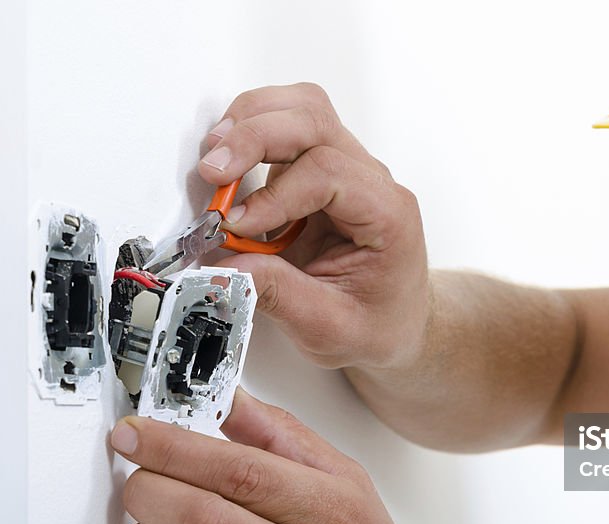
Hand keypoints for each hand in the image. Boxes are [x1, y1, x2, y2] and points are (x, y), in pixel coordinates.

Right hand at [197, 83, 429, 370]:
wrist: (395, 324)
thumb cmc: (376, 325)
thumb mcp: (330, 328)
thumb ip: (279, 296)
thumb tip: (223, 267)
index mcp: (387, 215)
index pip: (329, 173)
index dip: (275, 194)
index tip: (237, 226)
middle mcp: (372, 181)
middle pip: (315, 121)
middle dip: (255, 137)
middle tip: (213, 172)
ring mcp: (348, 169)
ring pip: (302, 109)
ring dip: (251, 123)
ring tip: (215, 161)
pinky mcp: (320, 170)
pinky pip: (287, 126)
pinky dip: (251, 132)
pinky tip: (228, 162)